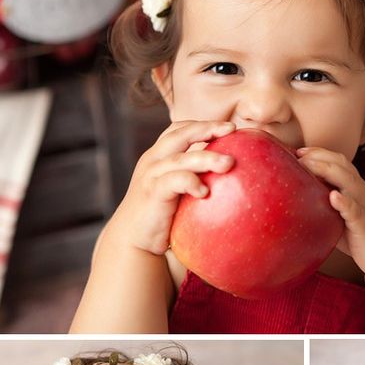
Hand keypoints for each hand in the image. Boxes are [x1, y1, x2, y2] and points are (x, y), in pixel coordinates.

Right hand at [114, 120, 236, 256]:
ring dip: (207, 158)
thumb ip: (191, 179)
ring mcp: (151, 175)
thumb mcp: (175, 192)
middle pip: (181, 134)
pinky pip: (174, 181)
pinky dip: (191, 182)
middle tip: (232, 129)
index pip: (179, 130)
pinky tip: (205, 192)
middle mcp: (153, 160)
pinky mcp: (152, 192)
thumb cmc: (160, 218)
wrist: (133, 240)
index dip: (202, 124)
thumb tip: (227, 179)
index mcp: (159, 156)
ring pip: (181, 158)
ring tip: (229, 163)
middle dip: (207, 128)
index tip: (229, 127)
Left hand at [295, 147, 364, 277]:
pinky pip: (356, 212)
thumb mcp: (339, 213)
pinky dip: (345, 203)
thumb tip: (292, 200)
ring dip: (329, 172)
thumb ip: (323, 202)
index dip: (319, 153)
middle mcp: (359, 191)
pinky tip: (334, 197)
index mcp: (353, 186)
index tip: (298, 151)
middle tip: (298, 157)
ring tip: (310, 166)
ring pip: (349, 183)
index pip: (337, 161)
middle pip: (341, 166)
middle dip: (319, 158)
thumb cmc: (358, 231)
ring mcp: (364, 206)